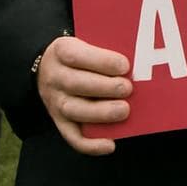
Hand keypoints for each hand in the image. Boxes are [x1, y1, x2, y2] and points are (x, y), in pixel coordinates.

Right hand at [36, 35, 131, 155]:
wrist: (47, 68)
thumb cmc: (80, 55)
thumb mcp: (86, 42)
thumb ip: (107, 48)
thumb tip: (139, 56)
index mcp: (62, 51)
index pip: (77, 55)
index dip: (102, 61)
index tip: (124, 65)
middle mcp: (55, 78)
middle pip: (76, 84)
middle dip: (105, 87)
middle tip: (128, 89)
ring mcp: (55, 102)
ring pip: (74, 110)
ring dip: (100, 113)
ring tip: (124, 110)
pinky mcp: (59, 121)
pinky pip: (72, 136)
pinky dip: (90, 144)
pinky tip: (109, 145)